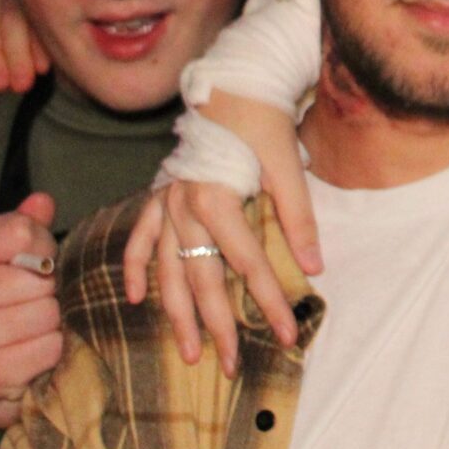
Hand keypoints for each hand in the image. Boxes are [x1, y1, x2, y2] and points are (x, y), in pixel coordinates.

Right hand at [0, 194, 62, 431]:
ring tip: (29, 331)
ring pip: (49, 313)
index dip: (42, 248)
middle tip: (30, 306)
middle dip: (48, 292)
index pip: (21, 231)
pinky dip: (50, 351)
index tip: (33, 266)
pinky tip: (29, 354)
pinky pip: (50, 347)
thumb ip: (22, 230)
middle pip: (41, 277)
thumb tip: (43, 201)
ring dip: (52, 324)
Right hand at [123, 94, 318, 371]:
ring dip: (176, 314)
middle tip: (233, 366)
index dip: (269, 302)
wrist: (232, 82)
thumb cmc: (263, 122)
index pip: (248, 264)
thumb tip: (315, 268)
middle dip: (218, 326)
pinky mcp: (157, 194)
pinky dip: (133, 266)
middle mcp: (182, 206)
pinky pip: (138, 236)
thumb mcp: (287, 166)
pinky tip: (134, 298)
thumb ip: (297, 218)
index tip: (288, 337)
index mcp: (215, 198)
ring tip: (188, 353)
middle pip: (201, 278)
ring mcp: (164, 201)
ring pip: (166, 270)